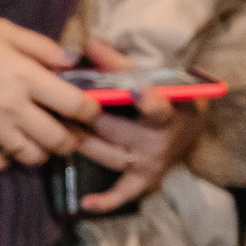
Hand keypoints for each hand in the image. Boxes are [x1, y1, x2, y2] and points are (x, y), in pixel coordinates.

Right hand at [0, 19, 101, 172]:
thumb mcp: (2, 31)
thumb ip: (41, 46)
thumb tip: (71, 61)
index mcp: (28, 76)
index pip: (77, 105)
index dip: (91, 112)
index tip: (89, 111)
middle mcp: (16, 107)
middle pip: (60, 140)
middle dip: (70, 141)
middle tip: (67, 134)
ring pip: (33, 157)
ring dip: (40, 151)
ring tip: (36, 141)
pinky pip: (0, 164)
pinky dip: (6, 159)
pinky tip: (3, 145)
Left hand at [73, 37, 204, 211]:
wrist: (189, 123)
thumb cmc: (164, 92)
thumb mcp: (150, 74)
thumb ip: (118, 62)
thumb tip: (89, 43)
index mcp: (169, 109)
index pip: (159, 107)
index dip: (149, 101)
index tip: (138, 91)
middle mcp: (160, 139)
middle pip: (116, 130)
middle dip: (88, 119)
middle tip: (58, 107)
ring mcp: (151, 161)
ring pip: (108, 155)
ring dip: (82, 144)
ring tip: (55, 132)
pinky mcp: (144, 178)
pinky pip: (125, 193)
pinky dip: (107, 200)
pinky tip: (86, 203)